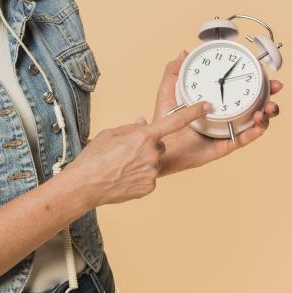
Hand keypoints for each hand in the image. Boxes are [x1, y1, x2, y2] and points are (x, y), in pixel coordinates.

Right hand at [64, 100, 209, 206]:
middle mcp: (152, 153)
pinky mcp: (150, 186)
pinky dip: (139, 176)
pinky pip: (149, 176)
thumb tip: (143, 123)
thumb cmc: (93, 158)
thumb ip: (131, 128)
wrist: (84, 186)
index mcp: (144, 136)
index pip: (175, 121)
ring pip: (154, 161)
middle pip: (158, 145)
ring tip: (120, 166)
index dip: (193, 112)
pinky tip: (124, 178)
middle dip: (146, 146)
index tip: (207, 105)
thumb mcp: (110, 134)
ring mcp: (152, 172)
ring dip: (142, 161)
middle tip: (125, 152)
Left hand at [153, 51, 282, 175]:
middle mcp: (226, 116)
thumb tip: (183, 53)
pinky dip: (252, 135)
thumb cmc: (163, 120)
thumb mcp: (168, 91)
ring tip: (262, 111)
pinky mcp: (223, 146)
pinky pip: (242, 141)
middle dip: (270, 98)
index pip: (243, 90)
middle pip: (256, 106)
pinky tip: (257, 128)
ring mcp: (227, 131)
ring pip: (255, 124)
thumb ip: (174, 71)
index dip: (258, 82)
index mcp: (219, 102)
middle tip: (275, 89)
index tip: (266, 75)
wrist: (158, 144)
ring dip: (265, 116)